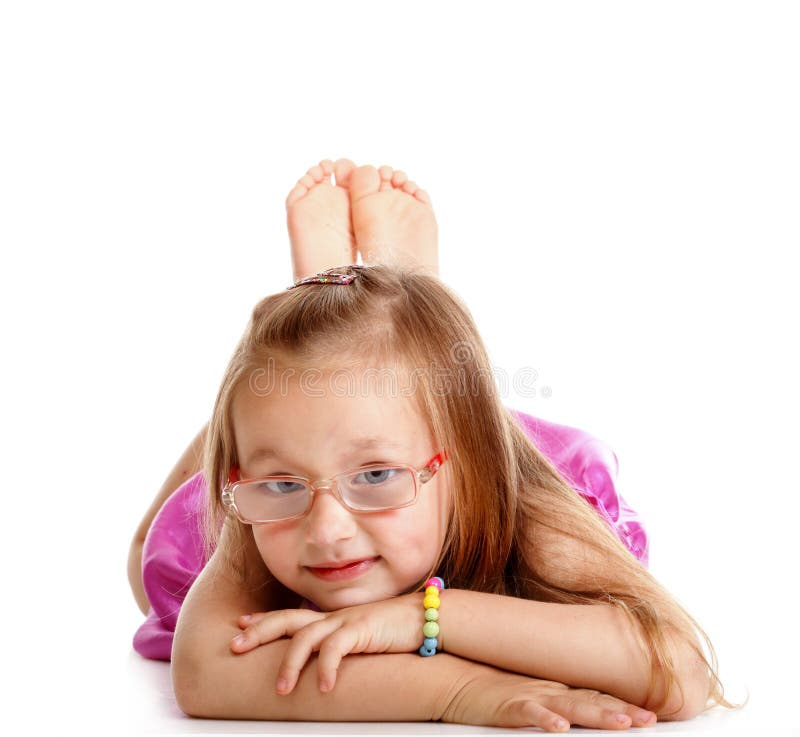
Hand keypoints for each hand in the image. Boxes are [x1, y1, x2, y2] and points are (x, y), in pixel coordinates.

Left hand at [230, 593, 422, 694]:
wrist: (427, 617)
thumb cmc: (394, 631)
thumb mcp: (360, 638)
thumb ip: (340, 645)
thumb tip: (323, 665)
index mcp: (329, 618)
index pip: (289, 616)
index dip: (263, 621)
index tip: (240, 625)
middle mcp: (332, 617)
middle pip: (286, 620)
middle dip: (259, 632)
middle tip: (234, 645)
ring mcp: (345, 621)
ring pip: (305, 638)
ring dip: (290, 664)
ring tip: (281, 690)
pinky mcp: (362, 629)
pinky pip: (337, 649)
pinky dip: (328, 668)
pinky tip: (324, 688)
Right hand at [441, 663, 656, 731]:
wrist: (455, 676)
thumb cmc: (492, 688)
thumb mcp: (528, 694)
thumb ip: (553, 700)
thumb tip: (574, 714)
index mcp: (556, 689)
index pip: (596, 697)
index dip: (624, 704)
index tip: (652, 715)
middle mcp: (549, 691)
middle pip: (591, 702)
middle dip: (622, 711)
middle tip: (650, 720)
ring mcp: (530, 696)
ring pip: (569, 706)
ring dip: (596, 714)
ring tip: (622, 722)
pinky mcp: (508, 705)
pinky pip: (529, 713)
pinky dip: (545, 719)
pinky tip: (559, 727)